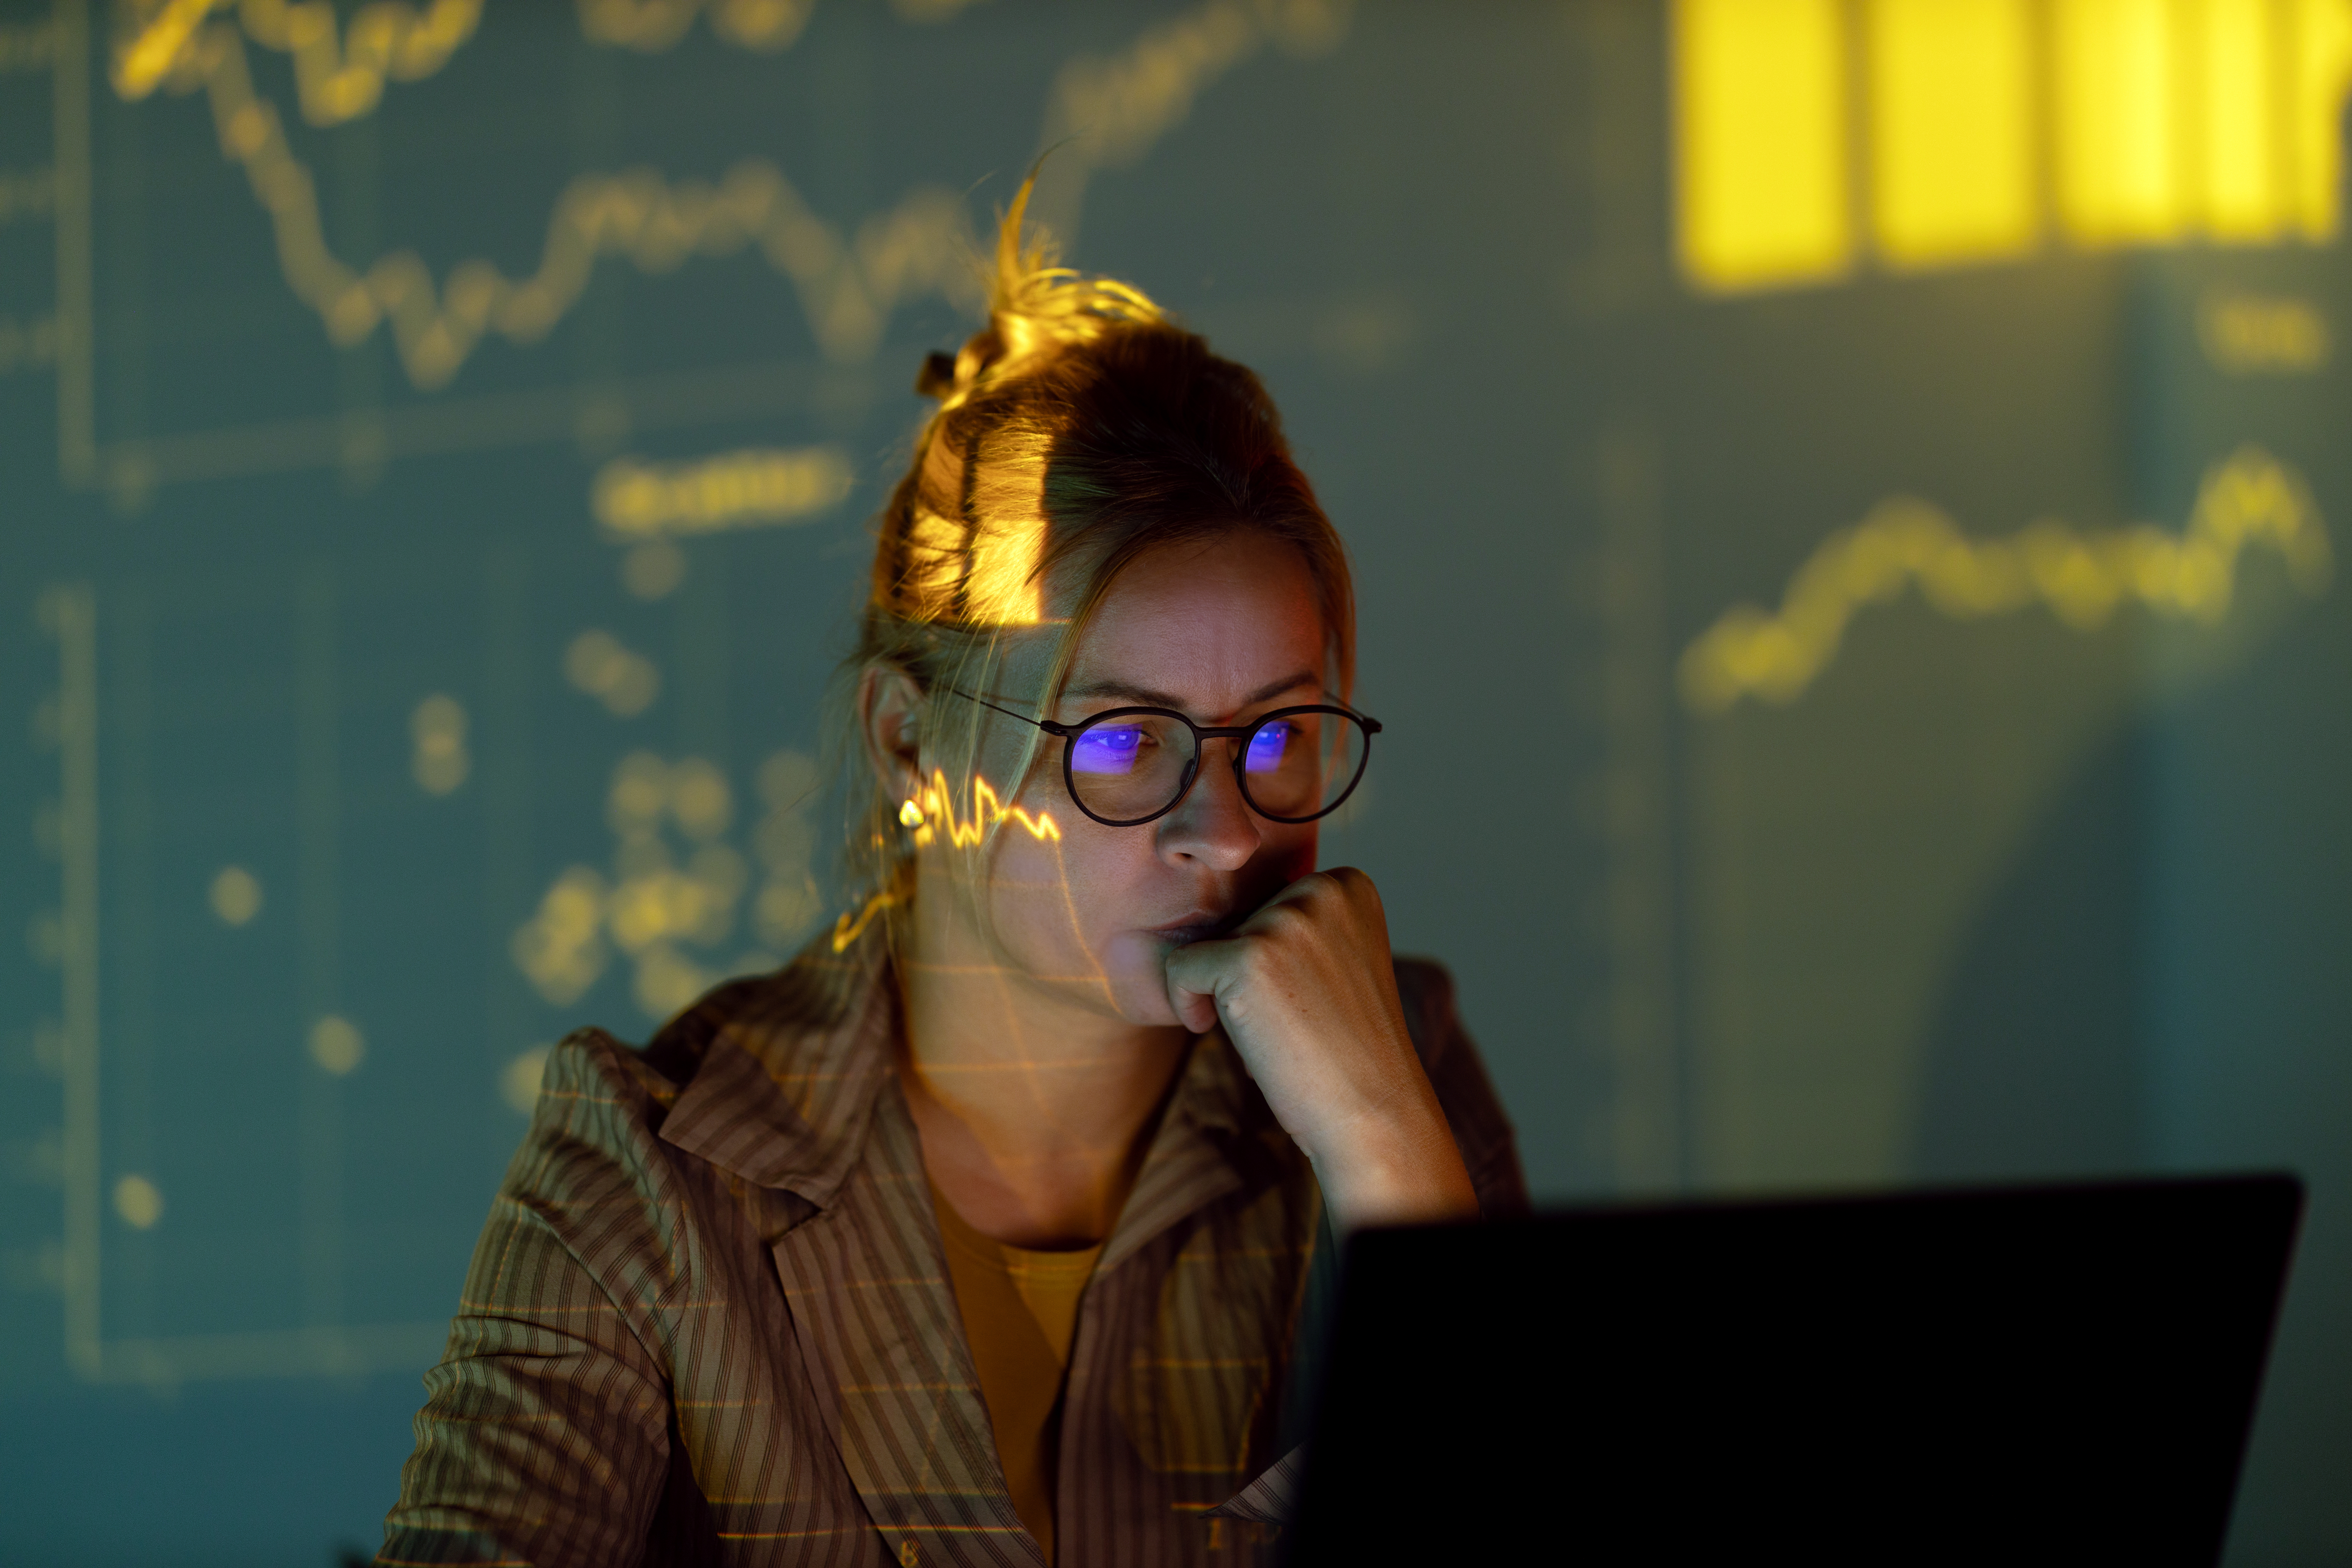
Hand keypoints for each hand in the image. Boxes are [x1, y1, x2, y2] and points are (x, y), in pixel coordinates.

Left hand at [1162, 868, 1479, 1231]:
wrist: (1373, 1111)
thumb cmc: (1347, 1049)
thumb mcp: (1337, 962)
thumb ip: (1297, 926)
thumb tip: (1231, 915)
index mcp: (1347, 884)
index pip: (1265, 905)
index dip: (1272, 962)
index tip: (1310, 998)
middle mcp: (1321, 889)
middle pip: (1236, 924)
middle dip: (1247, 977)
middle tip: (1295, 1021)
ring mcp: (1285, 920)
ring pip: (1209, 947)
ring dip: (1226, 996)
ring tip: (1277, 1032)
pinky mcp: (1247, 957)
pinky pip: (1179, 968)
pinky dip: (1188, 1006)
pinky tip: (1229, 1034)